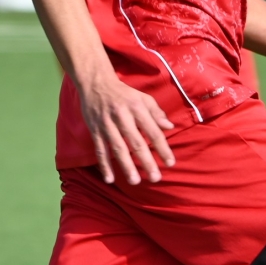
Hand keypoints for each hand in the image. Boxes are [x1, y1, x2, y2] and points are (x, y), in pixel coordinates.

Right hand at [76, 70, 174, 184]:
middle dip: (146, 161)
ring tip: (135, 181)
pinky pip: (100, 150)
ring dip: (126, 166)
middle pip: (136, 142)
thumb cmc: (124, 94)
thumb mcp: (143, 98)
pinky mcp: (95, 130)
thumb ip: (156, 113)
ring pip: (118, 148)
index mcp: (137, 108)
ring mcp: (107, 124)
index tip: (170, 163)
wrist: (96, 84)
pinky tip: (110, 179)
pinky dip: (104, 165)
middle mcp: (122, 117)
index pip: (153, 131)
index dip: (162, 148)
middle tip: (155, 178)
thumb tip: (170, 127)